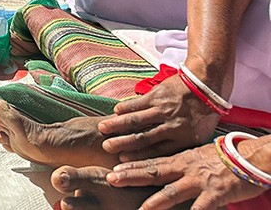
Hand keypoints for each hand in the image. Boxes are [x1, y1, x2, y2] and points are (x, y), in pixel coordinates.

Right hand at [97, 73, 221, 161]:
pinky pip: (137, 103)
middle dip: (122, 143)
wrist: (206, 87)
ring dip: (117, 124)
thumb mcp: (198, 136)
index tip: (122, 160)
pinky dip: (124, 107)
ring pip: (136, 119)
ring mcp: (163, 109)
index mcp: (183, 139)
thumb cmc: (203, 115)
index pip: (156, 151)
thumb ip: (181, 147)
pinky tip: (114, 112)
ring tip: (103, 129)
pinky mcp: (157, 95)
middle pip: (143, 137)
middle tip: (106, 148)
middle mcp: (171, 125)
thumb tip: (167, 161)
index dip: (138, 156)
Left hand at [107, 142, 266, 209]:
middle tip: (111, 179)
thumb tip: (163, 166)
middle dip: (131, 176)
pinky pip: (201, 208)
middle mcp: (186, 168)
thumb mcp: (196, 156)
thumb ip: (179, 162)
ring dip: (155, 202)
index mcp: (181, 159)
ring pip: (172, 192)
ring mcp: (199, 181)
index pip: (151, 162)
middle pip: (154, 173)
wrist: (249, 156)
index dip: (132, 166)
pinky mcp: (215, 194)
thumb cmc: (223, 157)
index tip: (113, 169)